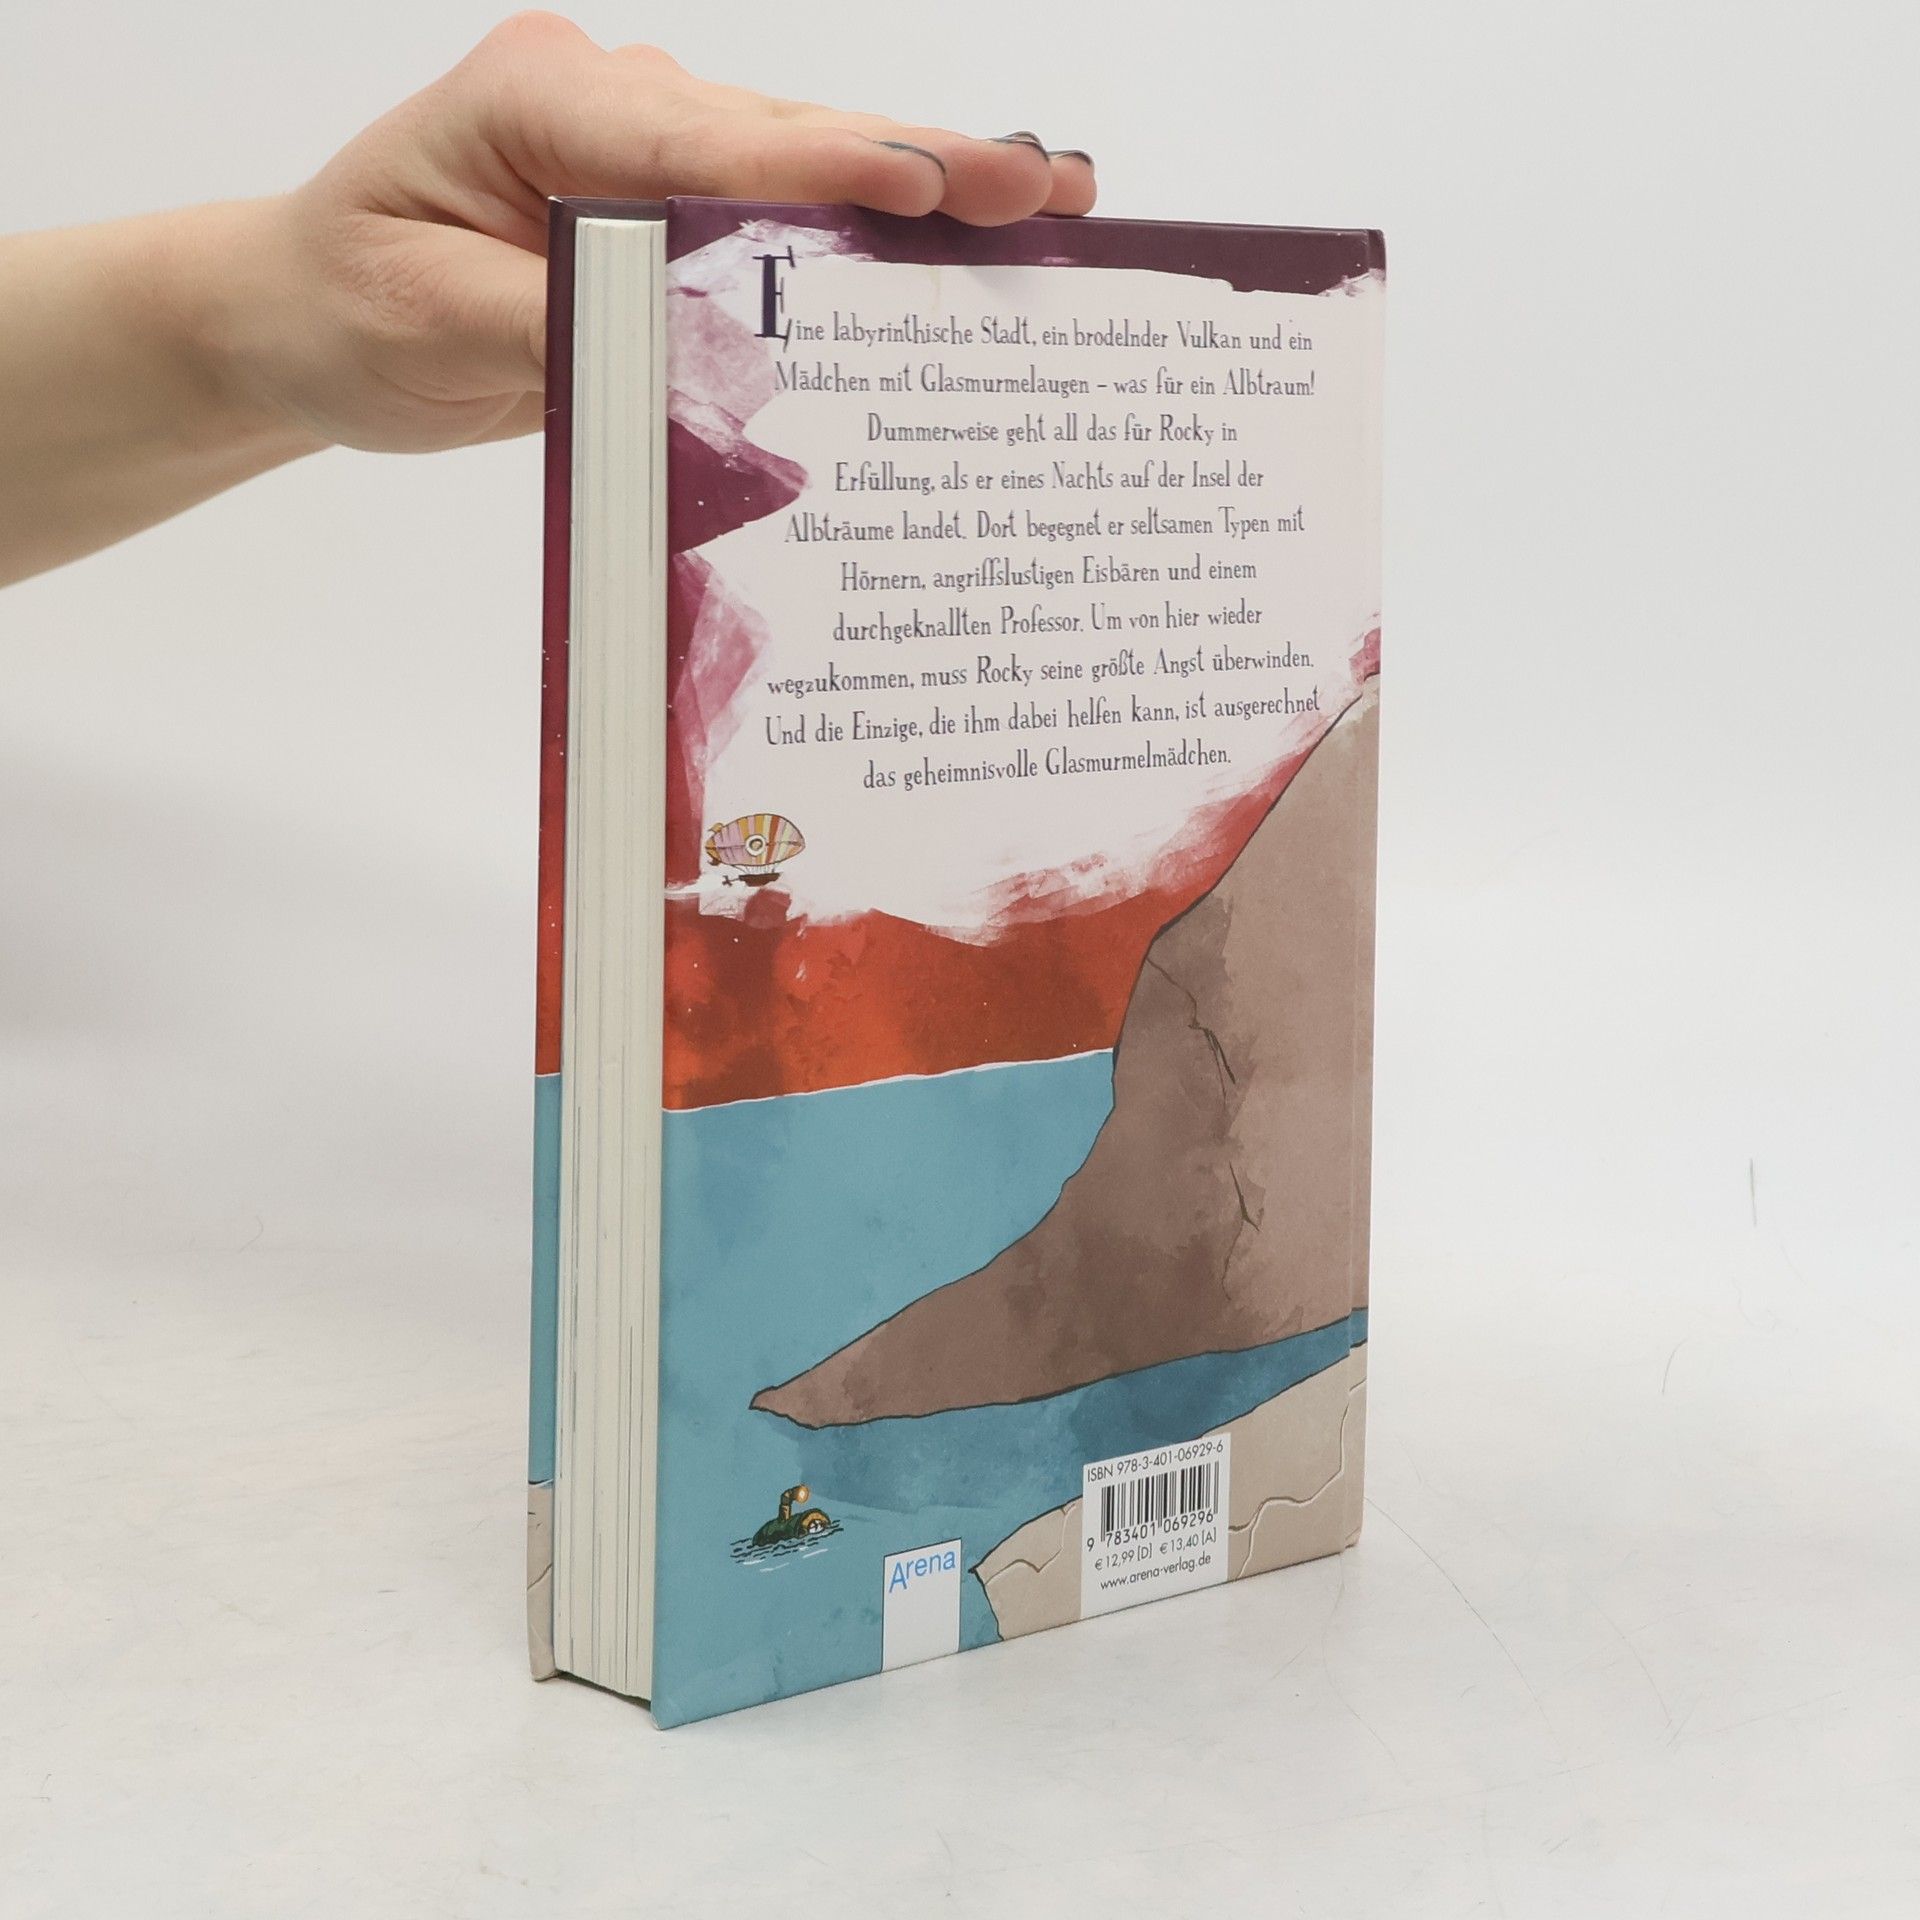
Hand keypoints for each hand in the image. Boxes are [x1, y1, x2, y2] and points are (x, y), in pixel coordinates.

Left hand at [214, 13, 1098, 453]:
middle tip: (1045, 185)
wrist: (307, 313)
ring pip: (805, 173)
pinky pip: (784, 227)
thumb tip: (692, 346)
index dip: (818, 169)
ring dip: (924, 194)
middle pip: (786, 139)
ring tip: (1046, 202)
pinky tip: (957, 247)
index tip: (920, 188)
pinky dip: (872, 243)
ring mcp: (651, 157)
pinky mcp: (672, 216)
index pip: (699, 141)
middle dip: (920, 165)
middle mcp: (613, 108)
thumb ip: (553, 324)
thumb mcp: (425, 321)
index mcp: (541, 103)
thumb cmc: (350, 303)